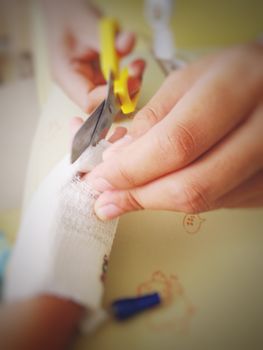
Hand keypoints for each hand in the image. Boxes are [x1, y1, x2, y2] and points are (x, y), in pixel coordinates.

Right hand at [43, 0, 144, 112]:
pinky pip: (120, 84)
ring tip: (137, 65)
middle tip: (136, 76)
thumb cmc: (68, 15)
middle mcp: (79, 83)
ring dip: (131, 84)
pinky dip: (130, 75)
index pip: (89, 101)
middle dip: (124, 93)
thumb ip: (108, 38)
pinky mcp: (103, 76)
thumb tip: (127, 45)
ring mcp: (92, 81)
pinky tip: (133, 62)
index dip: (109, 97)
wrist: (65, 10)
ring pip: (115, 97)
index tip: (126, 82)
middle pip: (104, 104)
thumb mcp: (86, 23)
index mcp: (66, 75)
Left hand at [85, 43, 262, 219]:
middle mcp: (262, 130)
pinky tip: (165, 187)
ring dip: (156, 202)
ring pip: (204, 201)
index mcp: (237, 88)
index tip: (101, 179)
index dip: (131, 170)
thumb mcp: (188, 81)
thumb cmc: (232, 75)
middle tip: (108, 200)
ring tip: (129, 194)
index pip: (176, 143)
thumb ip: (153, 120)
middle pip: (191, 186)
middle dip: (139, 197)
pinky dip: (182, 199)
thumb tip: (119, 161)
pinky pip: (216, 203)